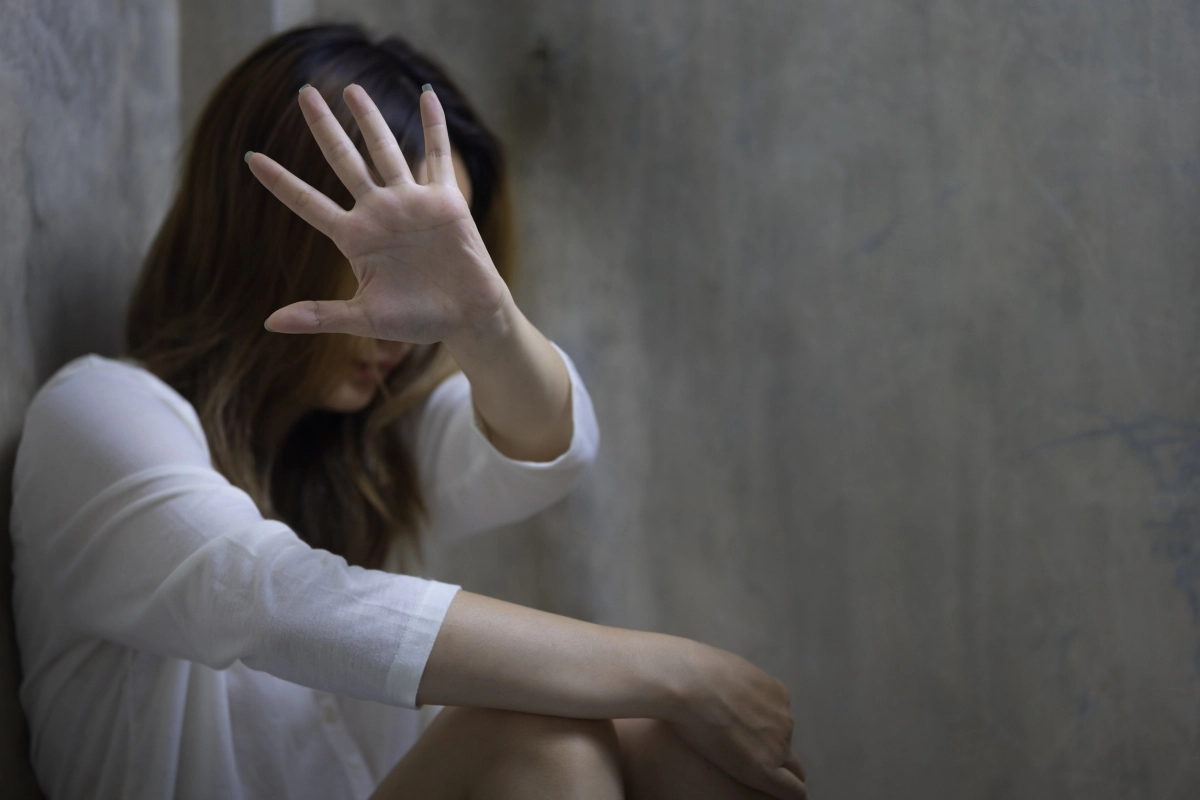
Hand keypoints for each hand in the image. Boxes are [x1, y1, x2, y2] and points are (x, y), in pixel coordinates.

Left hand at [245, 83, 510, 344]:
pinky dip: (434, 124)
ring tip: (352, 89)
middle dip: (324, 126)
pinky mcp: (443, 200)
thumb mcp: (364, 319)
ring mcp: (410, 203)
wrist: (466, 316)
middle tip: (304, 92)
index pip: (308, 202)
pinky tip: (426, 95)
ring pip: (385, 149)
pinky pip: (436, 156)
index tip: (250, 158)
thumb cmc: (417, 320)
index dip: (280, 181)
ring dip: (370, 118)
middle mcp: (378, 212)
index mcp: (354, 238)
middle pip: (343, 160)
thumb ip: (319, 316)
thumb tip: (269, 323)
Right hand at [667, 641, 807, 799]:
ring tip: (749, 782)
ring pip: (784, 766)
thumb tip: (722, 696)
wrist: (687, 682)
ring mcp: (778, 743)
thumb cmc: (693, 674)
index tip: (749, 743)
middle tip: (746, 761)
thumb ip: (733, 688)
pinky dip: (788, 795)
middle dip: (770, 753)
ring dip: (772, 771)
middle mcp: (783, 718)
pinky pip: (790, 789)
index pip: (778, 723)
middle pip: (783, 744)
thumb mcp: (723, 671)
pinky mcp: (766, 767)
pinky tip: (780, 799)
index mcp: (777, 694)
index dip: (763, 736)